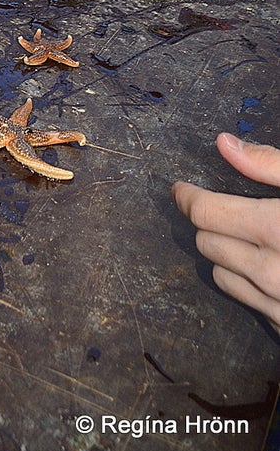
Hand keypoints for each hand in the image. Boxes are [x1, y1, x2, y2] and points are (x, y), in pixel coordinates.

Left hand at [173, 133, 279, 331]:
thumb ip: (269, 165)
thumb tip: (224, 144)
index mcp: (275, 228)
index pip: (204, 213)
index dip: (187, 196)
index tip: (180, 189)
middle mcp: (271, 272)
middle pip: (207, 243)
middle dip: (210, 223)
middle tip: (226, 210)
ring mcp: (278, 305)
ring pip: (221, 277)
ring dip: (225, 256)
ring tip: (249, 238)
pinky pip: (249, 303)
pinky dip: (250, 284)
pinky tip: (269, 267)